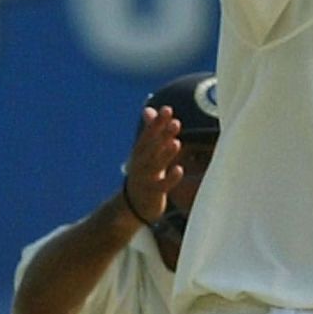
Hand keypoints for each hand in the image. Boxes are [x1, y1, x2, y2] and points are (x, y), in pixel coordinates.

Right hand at [119, 105, 182, 226]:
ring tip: (177, 143)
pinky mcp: (152, 194)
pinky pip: (161, 186)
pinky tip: (180, 170)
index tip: (167, 109)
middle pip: (152, 147)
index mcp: (139, 152)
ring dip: (165, 154)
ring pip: (155, 165)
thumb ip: (151, 131)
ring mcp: (145, 179)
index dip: (157, 122)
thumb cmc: (145, 172)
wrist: (132, 204)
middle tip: (175, 122)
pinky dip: (170, 179)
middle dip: (163, 135)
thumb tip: (148, 109)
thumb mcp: (146, 152)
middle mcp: (140, 164)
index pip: (148, 134)